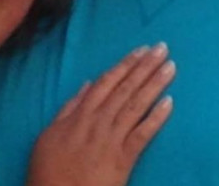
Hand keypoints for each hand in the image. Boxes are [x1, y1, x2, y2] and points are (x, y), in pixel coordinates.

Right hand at [27, 43, 174, 185]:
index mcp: (80, 114)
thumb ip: (69, 108)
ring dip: (154, 84)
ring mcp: (112, 139)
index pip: (107, 82)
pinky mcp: (124, 159)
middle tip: (162, 48)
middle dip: (145, 67)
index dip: (125, 65)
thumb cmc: (49, 170)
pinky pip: (143, 134)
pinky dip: (156, 118)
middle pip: (125, 88)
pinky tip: (169, 103)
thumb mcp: (49, 134)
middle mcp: (98, 121)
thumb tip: (87, 85)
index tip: (141, 50)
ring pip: (136, 105)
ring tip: (170, 67)